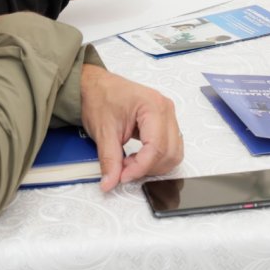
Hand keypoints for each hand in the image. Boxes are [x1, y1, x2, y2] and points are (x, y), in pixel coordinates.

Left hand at [80, 63, 182, 191]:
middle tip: (124, 170)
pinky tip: (137, 157)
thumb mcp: (103, 131)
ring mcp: (168, 116)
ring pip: (173, 153)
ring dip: (153, 165)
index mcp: (153, 107)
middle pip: (169, 152)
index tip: (122, 176)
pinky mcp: (164, 122)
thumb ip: (110, 160)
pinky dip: (155, 159)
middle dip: (147, 167)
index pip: (156, 147)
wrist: (96, 86)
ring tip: (129, 162)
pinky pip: (170, 147)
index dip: (140, 167)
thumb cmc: (100, 98)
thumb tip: (110, 183)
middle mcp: (166, 110)